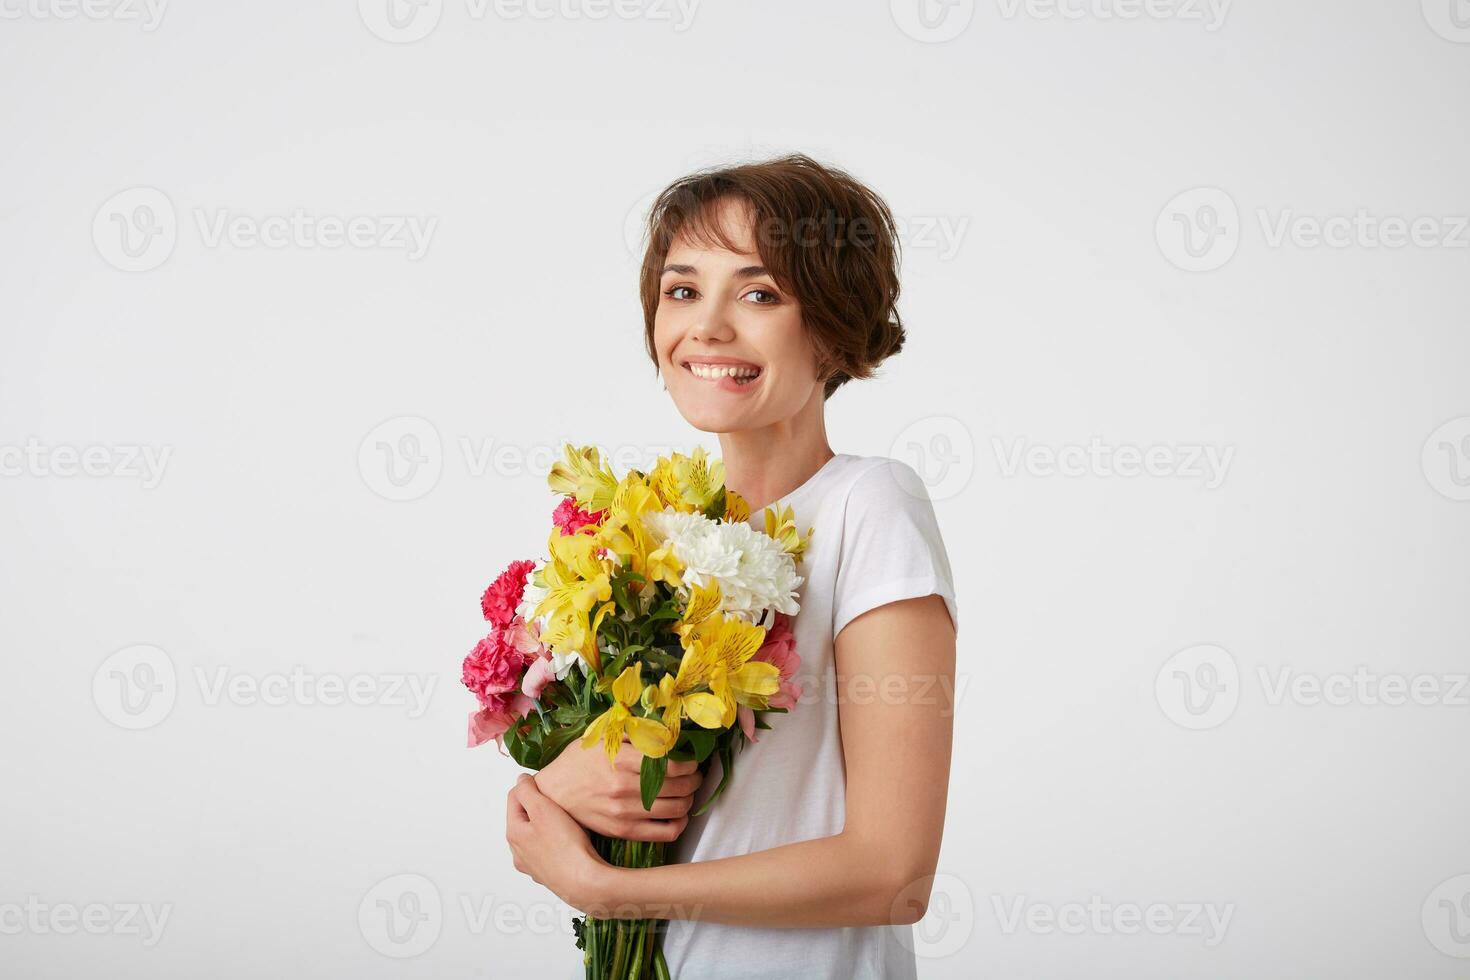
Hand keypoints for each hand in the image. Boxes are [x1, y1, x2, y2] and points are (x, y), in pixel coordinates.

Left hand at [506, 774, 607, 910]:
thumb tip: (521, 780)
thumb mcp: (543, 808)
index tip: (548, 783)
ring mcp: (534, 867)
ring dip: (548, 825)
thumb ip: (527, 791)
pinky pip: (549, 851)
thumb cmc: (565, 846)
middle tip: (559, 802)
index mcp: (513, 834)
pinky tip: (571, 841)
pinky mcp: (550, 876)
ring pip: (537, 836)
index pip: (513, 798)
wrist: (584, 883)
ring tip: (567, 821)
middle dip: (539, 806)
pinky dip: (557, 842)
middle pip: (525, 818)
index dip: (530, 785)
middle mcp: (519, 853)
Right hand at [534, 738, 701, 841]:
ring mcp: (624, 812)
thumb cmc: (576, 763)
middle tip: (694, 776)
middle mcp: (624, 787)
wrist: (552, 794)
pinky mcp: (623, 831)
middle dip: (694, 780)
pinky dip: (680, 824)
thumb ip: (633, 732)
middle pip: (679, 786)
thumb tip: (665, 733)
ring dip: (689, 800)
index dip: (689, 763)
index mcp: (620, 759)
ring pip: (677, 809)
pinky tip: (678, 815)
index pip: (672, 764)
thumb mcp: (601, 737)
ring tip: (687, 792)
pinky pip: (665, 833)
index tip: (691, 761)